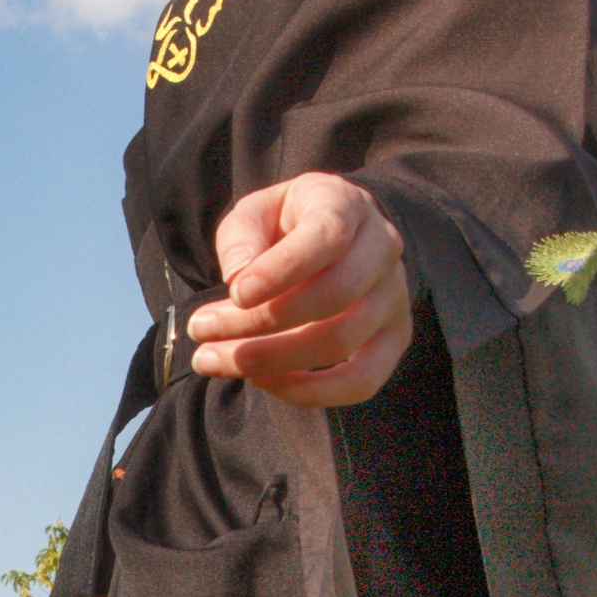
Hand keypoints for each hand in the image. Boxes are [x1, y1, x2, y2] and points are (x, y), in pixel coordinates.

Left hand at [188, 172, 412, 407]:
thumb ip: (242, 236)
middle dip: (260, 321)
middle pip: (334, 295)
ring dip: (270, 359)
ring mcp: (394, 297)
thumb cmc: (288, 225)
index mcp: (348, 205)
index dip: (282, 269)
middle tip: (201, 329)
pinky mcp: (394, 339)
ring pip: (340, 341)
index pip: (328, 236)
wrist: (335, 237)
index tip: (235, 293)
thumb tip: (238, 276)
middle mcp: (383, 249)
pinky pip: (360, 381)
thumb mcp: (257, 212)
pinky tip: (261, 381)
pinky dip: (308, 391)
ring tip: (214, 358)